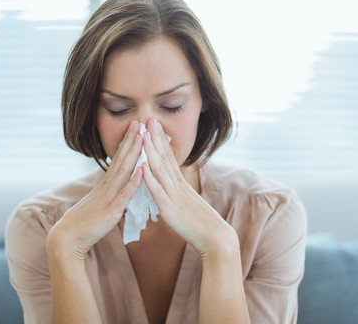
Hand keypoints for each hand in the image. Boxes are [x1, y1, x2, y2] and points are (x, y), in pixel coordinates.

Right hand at [47, 120, 143, 260]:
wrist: (68, 237)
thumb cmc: (86, 222)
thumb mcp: (101, 203)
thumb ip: (113, 194)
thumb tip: (125, 189)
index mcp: (105, 184)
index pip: (118, 159)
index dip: (127, 142)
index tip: (135, 127)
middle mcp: (107, 186)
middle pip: (121, 159)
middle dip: (131, 140)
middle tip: (139, 122)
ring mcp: (109, 197)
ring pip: (123, 172)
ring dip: (134, 154)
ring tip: (142, 138)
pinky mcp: (111, 211)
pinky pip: (124, 195)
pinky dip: (134, 182)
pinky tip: (142, 171)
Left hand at [141, 118, 237, 258]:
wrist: (215, 238)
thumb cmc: (201, 224)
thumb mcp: (188, 203)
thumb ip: (179, 193)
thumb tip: (173, 186)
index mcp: (181, 184)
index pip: (169, 157)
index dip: (161, 140)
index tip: (154, 125)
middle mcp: (178, 186)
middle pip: (165, 157)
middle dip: (155, 138)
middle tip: (148, 119)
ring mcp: (174, 196)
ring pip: (160, 170)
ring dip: (151, 152)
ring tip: (143, 135)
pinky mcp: (170, 209)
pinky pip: (158, 191)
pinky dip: (150, 178)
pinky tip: (142, 166)